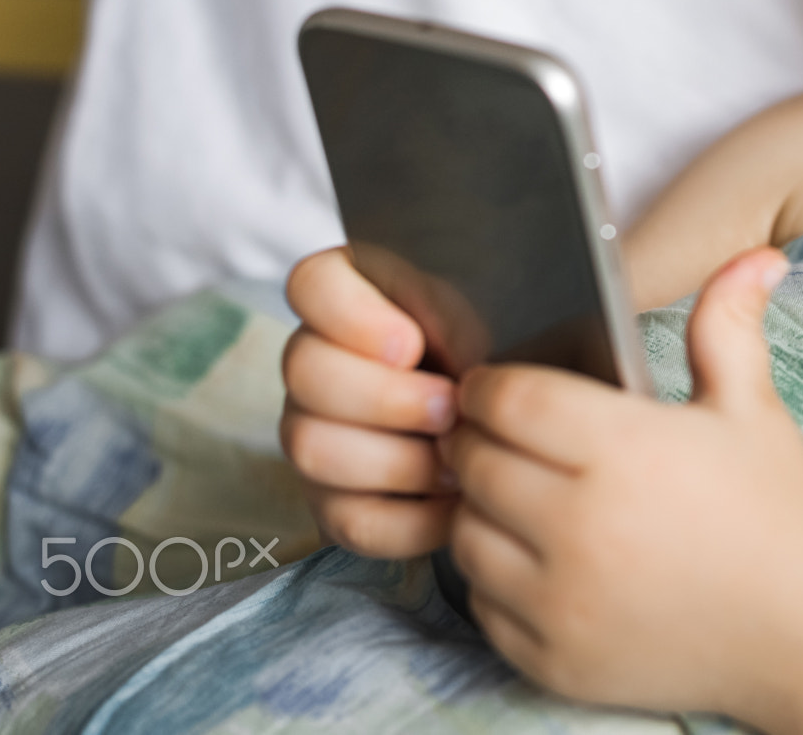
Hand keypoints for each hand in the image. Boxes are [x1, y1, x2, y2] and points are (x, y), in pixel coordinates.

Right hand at [280, 247, 459, 557]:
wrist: (497, 427)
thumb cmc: (477, 357)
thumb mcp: (473, 321)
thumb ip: (449, 325)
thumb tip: (450, 371)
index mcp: (345, 300)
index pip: (308, 282)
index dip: (352, 316)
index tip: (410, 344)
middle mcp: (311, 367)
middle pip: (304, 372)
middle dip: (387, 397)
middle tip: (449, 406)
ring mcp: (312, 437)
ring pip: (314, 449)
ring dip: (400, 459)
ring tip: (456, 456)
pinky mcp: (333, 505)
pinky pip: (351, 520)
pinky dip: (413, 517)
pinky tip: (453, 499)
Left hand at [440, 247, 802, 717]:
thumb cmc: (778, 509)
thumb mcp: (751, 407)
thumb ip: (728, 325)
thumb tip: (756, 257)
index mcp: (624, 450)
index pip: (508, 398)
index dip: (493, 386)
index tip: (505, 389)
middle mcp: (580, 526)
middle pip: (473, 462)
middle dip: (480, 442)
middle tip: (510, 440)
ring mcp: (560, 600)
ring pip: (465, 535)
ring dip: (480, 510)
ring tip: (523, 498)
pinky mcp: (551, 658)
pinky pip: (481, 605)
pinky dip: (495, 581)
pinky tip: (541, 561)